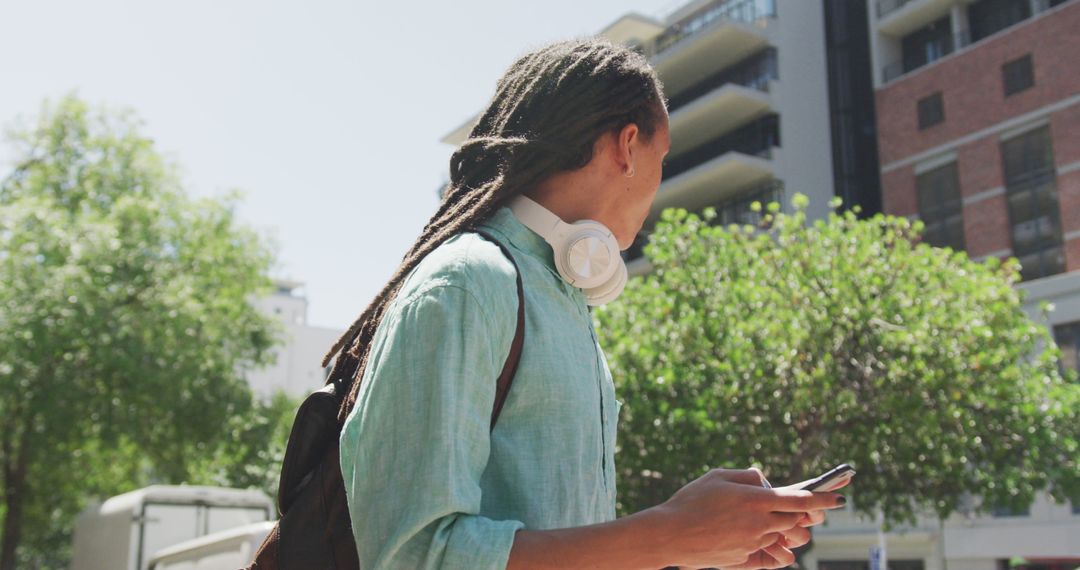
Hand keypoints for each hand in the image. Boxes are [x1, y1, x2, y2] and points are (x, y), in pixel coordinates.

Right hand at [654, 468, 844, 568]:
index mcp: (756, 500)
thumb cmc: (690, 501)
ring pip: (782, 536)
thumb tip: (763, 479)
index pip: (800, 499)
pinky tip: (755, 535)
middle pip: (796, 520)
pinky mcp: (745, 558)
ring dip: (782, 528)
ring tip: (767, 519)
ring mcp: (753, 543)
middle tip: (805, 508)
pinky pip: (767, 551)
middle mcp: (760, 523)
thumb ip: (746, 475)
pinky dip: (767, 543)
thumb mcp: (717, 477)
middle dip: (803, 514)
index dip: (824, 498)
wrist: (669, 535)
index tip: (841, 498)